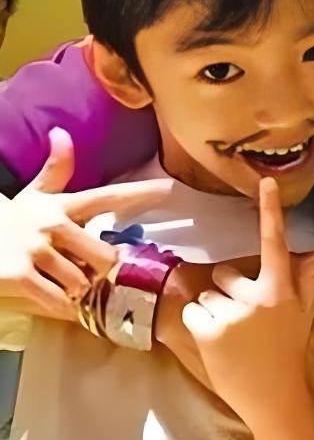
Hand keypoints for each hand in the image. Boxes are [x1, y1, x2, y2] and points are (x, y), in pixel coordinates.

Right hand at [0, 127, 171, 319]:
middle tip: (86, 270)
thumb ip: (56, 170)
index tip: (171, 188)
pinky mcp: (18, 275)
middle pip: (102, 255)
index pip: (107, 196)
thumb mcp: (34, 195)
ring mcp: (34, 249)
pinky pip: (56, 299)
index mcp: (61, 205)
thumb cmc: (10, 220)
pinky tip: (56, 300)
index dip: (140, 193)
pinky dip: (60, 306)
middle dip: (99, 270)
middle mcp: (52, 225)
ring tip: (61, 281)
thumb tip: (62, 133)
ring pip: (80, 282)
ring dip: (76, 290)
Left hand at [181, 177, 313, 425]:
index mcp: (281, 287)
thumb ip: (311, 275)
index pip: (275, 242)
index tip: (266, 181)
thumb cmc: (289, 349)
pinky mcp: (208, 331)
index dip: (271, 210)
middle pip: (225, 274)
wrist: (274, 397)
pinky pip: (193, 314)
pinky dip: (200, 328)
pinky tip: (219, 345)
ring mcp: (231, 313)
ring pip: (206, 296)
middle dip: (229, 292)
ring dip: (214, 314)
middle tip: (247, 321)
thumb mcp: (303, 311)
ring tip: (235, 338)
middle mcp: (256, 296)